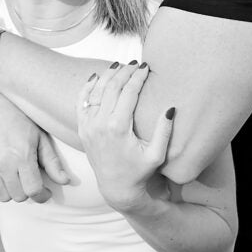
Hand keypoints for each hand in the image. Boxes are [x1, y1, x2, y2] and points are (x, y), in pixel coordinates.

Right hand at [0, 85, 69, 202]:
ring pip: (4, 197)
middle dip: (28, 191)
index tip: (45, 191)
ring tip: (16, 176)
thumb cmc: (19, 123)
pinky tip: (3, 172)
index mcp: (22, 155)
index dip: (42, 195)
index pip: (33, 190)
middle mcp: (3, 164)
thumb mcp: (40, 138)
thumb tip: (65, 180)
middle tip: (30, 180)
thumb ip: (52, 162)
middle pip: (19, 196)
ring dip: (13, 191)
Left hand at [76, 62, 174, 210]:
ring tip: (120, 66)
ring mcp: (88, 125)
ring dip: (108, 75)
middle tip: (136, 63)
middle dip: (125, 71)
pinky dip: (88, 87)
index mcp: (118, 127)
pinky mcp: (82, 128)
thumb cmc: (139, 171)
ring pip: (96, 91)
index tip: (146, 67)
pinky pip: (81, 102)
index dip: (138, 77)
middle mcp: (100, 123)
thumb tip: (170, 108)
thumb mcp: (157, 155)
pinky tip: (96, 77)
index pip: (129, 92)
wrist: (116, 187)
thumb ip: (164, 131)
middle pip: (112, 87)